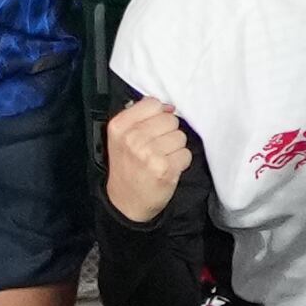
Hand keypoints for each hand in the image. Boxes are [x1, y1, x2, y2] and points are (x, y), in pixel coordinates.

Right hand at [103, 95, 193, 222]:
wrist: (126, 202)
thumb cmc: (127, 167)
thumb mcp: (122, 138)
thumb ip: (141, 117)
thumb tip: (169, 107)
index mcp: (119, 126)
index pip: (153, 103)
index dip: (158, 115)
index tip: (153, 128)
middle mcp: (132, 138)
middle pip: (170, 119)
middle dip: (168, 133)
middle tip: (157, 148)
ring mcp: (149, 153)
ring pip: (180, 136)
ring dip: (175, 148)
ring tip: (161, 159)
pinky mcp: (165, 168)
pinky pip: (186, 154)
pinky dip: (180, 162)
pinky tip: (167, 168)